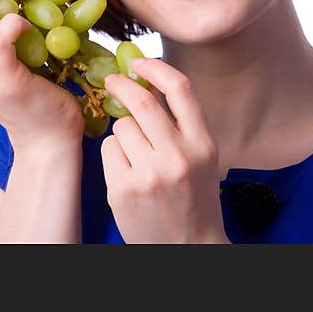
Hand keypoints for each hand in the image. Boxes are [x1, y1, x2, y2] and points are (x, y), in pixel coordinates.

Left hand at [100, 58, 228, 243]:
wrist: (188, 248)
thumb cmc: (193, 198)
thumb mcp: (201, 158)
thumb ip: (181, 123)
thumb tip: (146, 81)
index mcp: (203, 144)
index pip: (181, 89)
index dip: (155, 68)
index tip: (138, 62)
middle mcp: (178, 157)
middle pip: (141, 102)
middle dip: (122, 84)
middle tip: (112, 80)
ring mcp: (149, 175)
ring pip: (121, 126)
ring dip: (122, 129)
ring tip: (135, 152)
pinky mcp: (123, 190)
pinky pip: (109, 149)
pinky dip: (114, 152)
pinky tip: (126, 171)